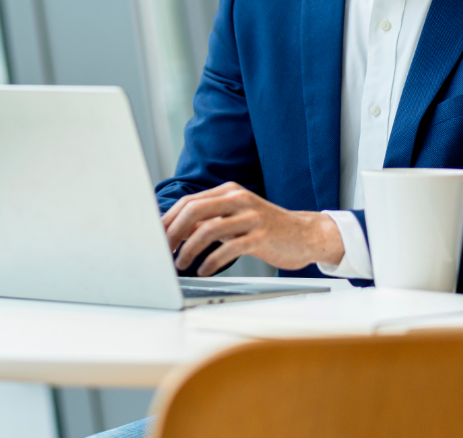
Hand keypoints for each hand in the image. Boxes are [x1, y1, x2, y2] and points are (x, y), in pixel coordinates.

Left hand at [162, 182, 344, 275]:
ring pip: (208, 229)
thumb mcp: (236, 219)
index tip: (156, 237)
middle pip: (194, 210)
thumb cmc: (266, 229)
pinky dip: (211, 261)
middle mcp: (238, 200)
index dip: (169, 220)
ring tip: (181, 264)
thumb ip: (209, 221)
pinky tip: (204, 270)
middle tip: (162, 251)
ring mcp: (251, 218)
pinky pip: (228, 248)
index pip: (189, 202)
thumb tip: (177, 231)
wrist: (306, 235)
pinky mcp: (261, 237)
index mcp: (229, 192)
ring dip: (189, 249)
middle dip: (173, 232)